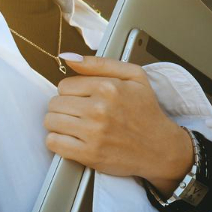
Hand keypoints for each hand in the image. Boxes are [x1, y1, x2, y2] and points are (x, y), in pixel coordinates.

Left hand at [43, 55, 194, 191]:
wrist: (160, 148)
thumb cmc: (146, 111)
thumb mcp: (134, 76)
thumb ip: (99, 63)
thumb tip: (68, 57)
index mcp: (108, 87)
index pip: (64, 85)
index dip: (72, 92)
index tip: (84, 99)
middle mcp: (99, 109)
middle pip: (54, 103)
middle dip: (64, 107)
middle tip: (81, 114)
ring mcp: (93, 133)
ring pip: (50, 121)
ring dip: (59, 124)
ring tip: (76, 126)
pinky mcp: (89, 154)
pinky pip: (53, 142)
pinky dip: (58, 141)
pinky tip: (72, 139)